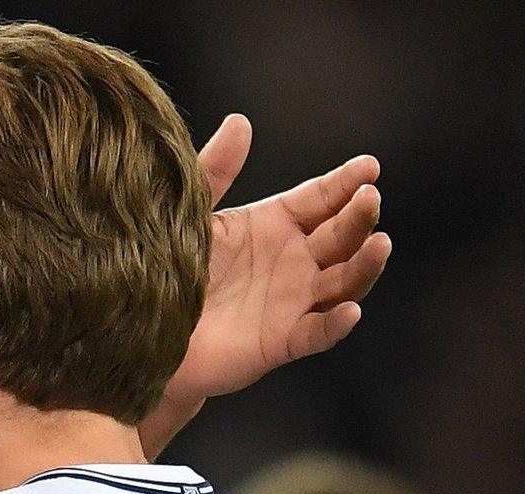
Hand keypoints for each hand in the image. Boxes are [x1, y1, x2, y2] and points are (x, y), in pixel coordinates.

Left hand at [173, 114, 391, 405]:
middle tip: (369, 198)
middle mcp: (294, 261)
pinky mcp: (282, 342)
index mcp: (276, 224)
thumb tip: (240, 121)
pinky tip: (349, 312)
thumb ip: (214, 172)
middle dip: (359, 217)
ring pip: (344, 282)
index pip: (322, 198)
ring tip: (380, 244)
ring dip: (365, 265)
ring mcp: (293, 302)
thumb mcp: (191, 214)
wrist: (144, 329)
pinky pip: (317, 333)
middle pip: (341, 236)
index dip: (346, 182)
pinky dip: (335, 324)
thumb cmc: (167, 267)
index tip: (369, 166)